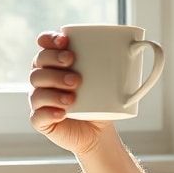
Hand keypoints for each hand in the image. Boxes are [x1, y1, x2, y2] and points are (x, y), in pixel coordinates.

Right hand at [28, 31, 110, 155]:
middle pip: (38, 64)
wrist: (98, 133)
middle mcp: (43, 79)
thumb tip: (137, 44)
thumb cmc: (100, 102)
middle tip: (76, 73)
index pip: (44, 44)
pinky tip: (62, 113)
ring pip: (37, 90)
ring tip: (73, 97)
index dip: (49, 39)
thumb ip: (115, 63)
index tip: (65, 41)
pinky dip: (49, 113)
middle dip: (54, 63)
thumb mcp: (108, 81)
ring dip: (54, 90)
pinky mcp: (41, 121)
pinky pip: (37, 116)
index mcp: (55, 63)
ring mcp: (39, 101)